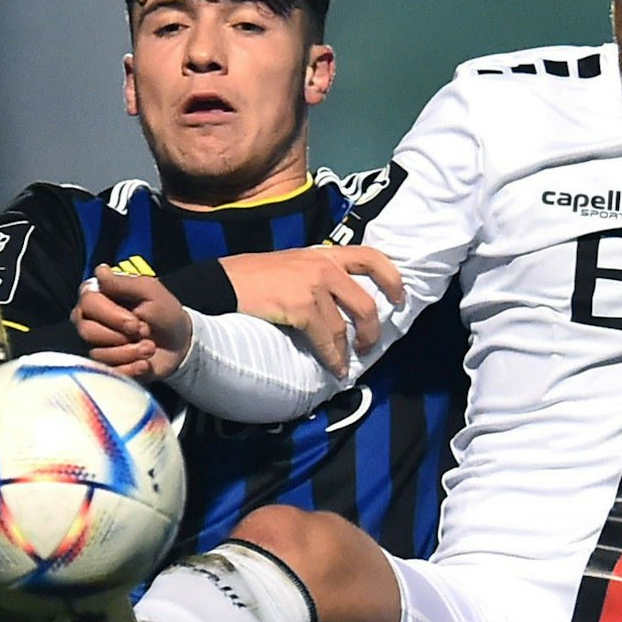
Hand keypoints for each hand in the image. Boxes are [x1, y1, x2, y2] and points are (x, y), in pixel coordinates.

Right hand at [72, 266, 191, 380]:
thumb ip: (124, 283)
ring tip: (150, 348)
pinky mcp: (107, 366)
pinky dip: (131, 368)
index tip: (136, 321)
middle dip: (120, 335)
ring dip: (130, 352)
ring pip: (97, 353)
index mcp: (99, 297)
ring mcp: (97, 345)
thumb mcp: (150, 291)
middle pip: (86, 330)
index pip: (87, 303)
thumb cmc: (165, 312)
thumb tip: (100, 271)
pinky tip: (145, 364)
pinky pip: (108, 372)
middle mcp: (91, 321)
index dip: (111, 315)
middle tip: (144, 332)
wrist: (181, 343)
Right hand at [221, 246, 404, 376]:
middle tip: (371, 344)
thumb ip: (316, 275)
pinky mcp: (301, 306)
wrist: (221, 283)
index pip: (369, 256)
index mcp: (323, 254)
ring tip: (346, 363)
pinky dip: (332, 357)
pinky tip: (333, 367)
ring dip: (349, 350)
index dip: (391, 278)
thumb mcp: (291, 265)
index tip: (400, 297)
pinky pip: (326, 339)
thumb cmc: (251, 276)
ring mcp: (313, 285)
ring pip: (345, 326)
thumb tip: (336, 301)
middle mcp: (323, 266)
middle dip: (373, 328)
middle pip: (366, 301)